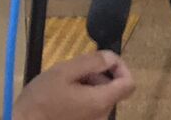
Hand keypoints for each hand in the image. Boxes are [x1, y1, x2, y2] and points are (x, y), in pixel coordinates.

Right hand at [14, 51, 134, 119]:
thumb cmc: (41, 100)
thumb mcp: (64, 72)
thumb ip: (92, 62)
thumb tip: (111, 58)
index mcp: (101, 102)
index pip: (129, 84)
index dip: (121, 67)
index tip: (104, 61)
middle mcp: (102, 117)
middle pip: (113, 89)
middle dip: (98, 75)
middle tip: (74, 72)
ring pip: (101, 98)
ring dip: (88, 86)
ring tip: (65, 85)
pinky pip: (91, 108)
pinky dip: (83, 98)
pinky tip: (64, 96)